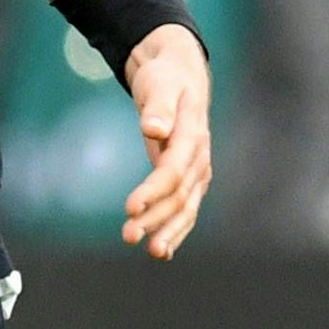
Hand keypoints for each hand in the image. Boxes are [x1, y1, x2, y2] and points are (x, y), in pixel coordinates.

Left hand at [121, 23, 210, 258]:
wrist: (180, 76)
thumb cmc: (166, 78)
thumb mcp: (160, 83)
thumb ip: (158, 107)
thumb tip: (154, 130)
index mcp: (193, 135)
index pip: (173, 171)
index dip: (153, 191)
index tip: (129, 208)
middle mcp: (199, 158)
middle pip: (179, 195)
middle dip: (155, 218)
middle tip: (128, 236)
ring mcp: (198, 171)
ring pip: (186, 208)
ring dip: (168, 231)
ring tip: (151, 251)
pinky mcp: (190, 179)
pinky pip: (185, 210)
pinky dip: (176, 230)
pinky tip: (162, 250)